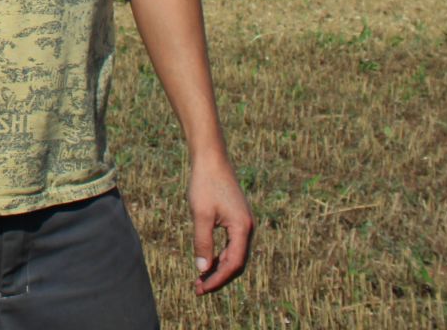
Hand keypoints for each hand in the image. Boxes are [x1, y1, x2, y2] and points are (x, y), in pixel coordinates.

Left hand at [187, 156, 252, 294]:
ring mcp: (243, 223)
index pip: (234, 264)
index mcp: (243, 228)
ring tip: (200, 278)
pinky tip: (207, 260)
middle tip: (198, 288)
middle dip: (218, 277)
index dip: (218, 279)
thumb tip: (203, 270)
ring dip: (219, 267)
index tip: (201, 288)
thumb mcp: (201, 215)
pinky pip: (232, 244)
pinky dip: (220, 255)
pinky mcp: (237, 218)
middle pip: (237, 263)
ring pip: (235, 254)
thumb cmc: (205, 184)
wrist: (211, 158)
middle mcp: (248, 227)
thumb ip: (202, 243)